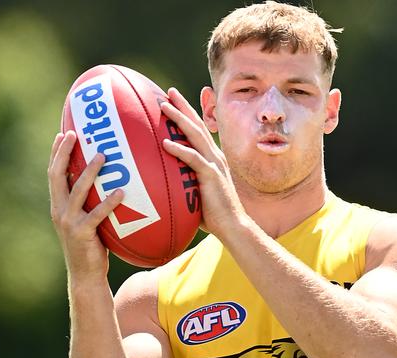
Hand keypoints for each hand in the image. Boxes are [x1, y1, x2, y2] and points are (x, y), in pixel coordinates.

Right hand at [48, 131, 123, 281]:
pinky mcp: (82, 233)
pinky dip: (109, 202)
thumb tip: (113, 181)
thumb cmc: (93, 246)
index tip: (64, 133)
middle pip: (57, 175)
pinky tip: (122, 192)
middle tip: (75, 134)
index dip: (57, 153)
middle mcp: (59, 210)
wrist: (86, 276)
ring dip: (89, 171)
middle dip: (64, 153)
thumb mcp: (89, 221)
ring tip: (103, 155)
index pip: (54, 174)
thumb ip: (93, 203)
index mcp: (59, 205)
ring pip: (77, 190)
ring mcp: (69, 222)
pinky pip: (98, 214)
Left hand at [160, 88, 245, 238]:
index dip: (187, 114)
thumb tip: (164, 183)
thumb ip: (185, 183)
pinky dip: (179, 149)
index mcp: (213, 158)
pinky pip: (193, 159)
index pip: (199, 131)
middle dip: (183, 106)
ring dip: (178, 119)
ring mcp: (214, 165)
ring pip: (195, 136)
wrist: (233, 226)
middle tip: (168, 92)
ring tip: (163, 107)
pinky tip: (166, 143)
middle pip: (197, 125)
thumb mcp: (197, 193)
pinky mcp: (211, 176)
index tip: (173, 100)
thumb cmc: (214, 215)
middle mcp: (215, 156)